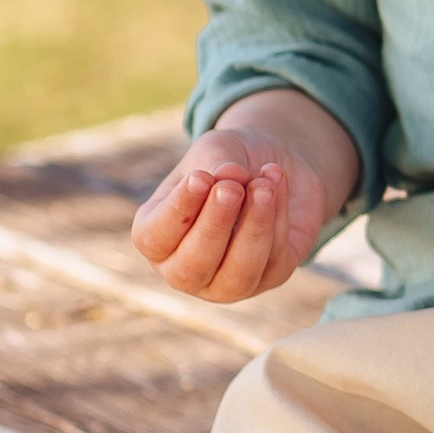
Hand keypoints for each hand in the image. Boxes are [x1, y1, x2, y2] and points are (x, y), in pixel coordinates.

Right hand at [131, 91, 358, 305]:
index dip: (178, 211)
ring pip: (237, 275)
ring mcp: (227, 283)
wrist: (271, 166)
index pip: (154, 239)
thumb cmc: (227, 161)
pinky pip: (274, 260)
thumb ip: (218, 162)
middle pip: (191, 267)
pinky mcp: (271, 278)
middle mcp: (185, 269)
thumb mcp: (216, 149)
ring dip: (253, 227)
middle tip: (232, 188)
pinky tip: (277, 182)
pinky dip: (278, 219)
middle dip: (214, 226)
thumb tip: (230, 175)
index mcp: (156, 238)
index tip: (199, 178)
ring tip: (263, 185)